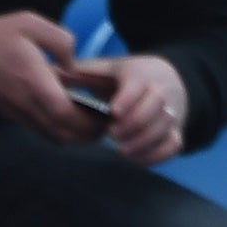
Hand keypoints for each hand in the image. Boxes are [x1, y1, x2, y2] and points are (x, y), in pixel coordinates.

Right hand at [0, 11, 104, 144]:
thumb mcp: (31, 24)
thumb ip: (62, 41)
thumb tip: (73, 64)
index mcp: (35, 83)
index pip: (65, 114)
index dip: (88, 121)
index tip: (105, 115)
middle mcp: (26, 105)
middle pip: (61, 134)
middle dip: (85, 135)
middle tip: (102, 125)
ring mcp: (16, 113)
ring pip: (50, 136)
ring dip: (71, 136)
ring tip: (87, 124)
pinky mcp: (8, 115)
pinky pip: (38, 130)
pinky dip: (56, 130)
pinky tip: (64, 117)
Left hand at [66, 53, 187, 164]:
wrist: (167, 78)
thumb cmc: (127, 77)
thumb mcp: (107, 68)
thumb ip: (81, 73)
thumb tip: (50, 72)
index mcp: (141, 74)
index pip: (139, 84)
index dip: (128, 99)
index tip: (113, 112)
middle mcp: (161, 91)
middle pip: (156, 106)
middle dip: (134, 123)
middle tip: (113, 134)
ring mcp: (171, 111)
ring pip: (165, 126)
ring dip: (143, 141)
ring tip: (122, 149)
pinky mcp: (176, 130)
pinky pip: (174, 144)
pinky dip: (157, 154)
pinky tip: (136, 157)